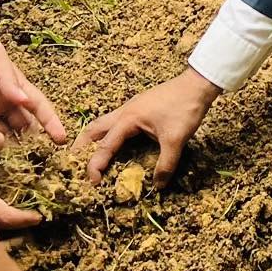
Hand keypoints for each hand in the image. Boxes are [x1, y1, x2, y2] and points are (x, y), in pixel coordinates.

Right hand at [74, 68, 220, 185]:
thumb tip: (157, 186)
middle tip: (74, 165)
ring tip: (89, 156)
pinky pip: (115, 122)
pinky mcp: (138, 108)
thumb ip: (165, 165)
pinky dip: (108, 134)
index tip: (93, 183)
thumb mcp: (176, 140)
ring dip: (94, 139)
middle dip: (82, 147)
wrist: (198, 84)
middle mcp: (124, 112)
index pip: (104, 146)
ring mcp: (130, 108)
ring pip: (103, 123)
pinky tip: (115, 144)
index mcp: (128, 119)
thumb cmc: (184, 108)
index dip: (95, 165)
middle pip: (94, 129)